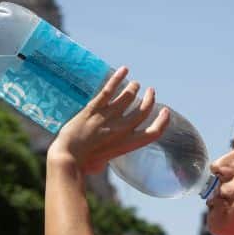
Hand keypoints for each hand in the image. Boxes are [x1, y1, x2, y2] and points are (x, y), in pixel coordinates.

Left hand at [48, 67, 169, 173]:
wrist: (68, 158)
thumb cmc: (83, 164)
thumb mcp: (102, 163)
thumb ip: (105, 157)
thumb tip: (100, 161)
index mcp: (127, 144)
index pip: (154, 133)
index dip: (163, 121)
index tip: (165, 111)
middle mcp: (121, 130)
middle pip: (143, 111)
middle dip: (149, 99)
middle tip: (150, 92)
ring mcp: (108, 118)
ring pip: (128, 97)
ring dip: (133, 89)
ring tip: (135, 84)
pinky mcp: (94, 109)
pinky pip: (109, 90)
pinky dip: (118, 79)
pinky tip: (124, 70)